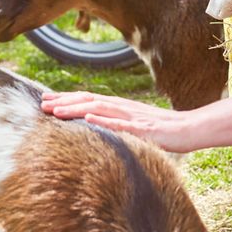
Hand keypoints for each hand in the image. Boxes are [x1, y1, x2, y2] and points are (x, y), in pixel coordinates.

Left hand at [40, 91, 196, 152]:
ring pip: (100, 109)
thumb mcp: (135, 127)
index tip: (46, 102)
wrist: (189, 129)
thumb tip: (96, 130)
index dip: (67, 100)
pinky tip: (90, 117)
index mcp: (121, 107)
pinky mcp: (144, 128)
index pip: (89, 100)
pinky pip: (121, 123)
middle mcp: (124, 107)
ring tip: (56, 110)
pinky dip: (104, 119)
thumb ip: (118, 126)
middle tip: (42, 104)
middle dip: (65, 101)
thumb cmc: (163, 131)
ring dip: (77, 109)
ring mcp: (133, 116)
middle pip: (90, 101)